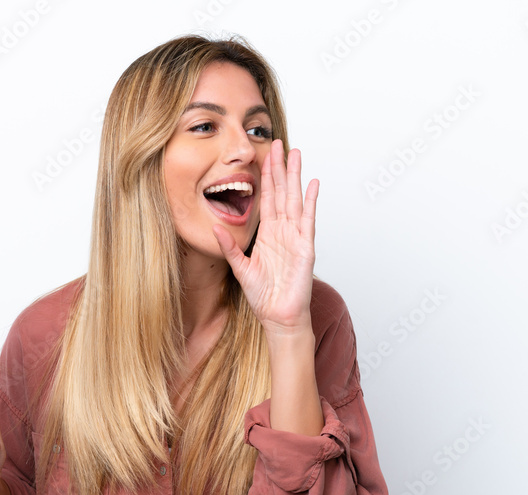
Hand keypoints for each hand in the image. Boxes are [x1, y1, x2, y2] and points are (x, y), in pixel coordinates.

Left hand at [213, 139, 317, 335]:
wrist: (278, 316)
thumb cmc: (263, 296)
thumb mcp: (240, 268)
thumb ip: (229, 247)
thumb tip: (214, 227)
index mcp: (268, 234)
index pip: (267, 198)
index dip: (266, 177)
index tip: (264, 156)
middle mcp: (283, 232)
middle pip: (282, 192)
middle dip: (280, 168)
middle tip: (279, 144)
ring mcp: (296, 237)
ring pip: (295, 199)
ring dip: (295, 177)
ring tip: (297, 154)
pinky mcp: (306, 247)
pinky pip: (308, 220)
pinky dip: (311, 201)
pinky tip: (312, 184)